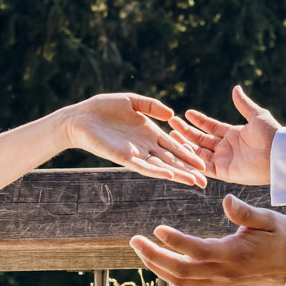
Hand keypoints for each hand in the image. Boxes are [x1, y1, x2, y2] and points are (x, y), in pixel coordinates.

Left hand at [67, 93, 206, 187]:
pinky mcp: (124, 157)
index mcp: (150, 133)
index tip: (205, 164)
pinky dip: (157, 171)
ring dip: (178, 175)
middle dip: (189, 171)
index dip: (189, 155)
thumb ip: (152, 106)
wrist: (80, 117)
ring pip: (161, 167)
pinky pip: (143, 166)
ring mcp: (136, 153)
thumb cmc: (103, 109)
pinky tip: (170, 175)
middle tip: (205, 183)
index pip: (174, 147)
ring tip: (194, 182)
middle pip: (172, 161)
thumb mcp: (132, 102)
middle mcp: (145, 146)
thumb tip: (171, 115)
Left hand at [131, 193, 285, 285]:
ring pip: (181, 282)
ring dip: (158, 268)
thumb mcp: (268, 220)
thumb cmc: (282, 237)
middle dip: (153, 257)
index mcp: (234, 254)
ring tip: (141, 251)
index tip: (157, 229)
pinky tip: (160, 265)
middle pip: (180, 271)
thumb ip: (245, 212)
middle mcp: (224, 273)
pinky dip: (171, 277)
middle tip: (134, 241)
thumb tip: (226, 199)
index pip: (197, 250)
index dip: (175, 242)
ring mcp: (221, 284)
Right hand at [173, 84, 281, 186]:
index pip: (211, 127)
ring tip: (172, 134)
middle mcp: (227, 147)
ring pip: (200, 152)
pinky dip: (193, 160)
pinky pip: (205, 167)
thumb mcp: (257, 116)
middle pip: (202, 139)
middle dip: (187, 131)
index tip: (186, 113)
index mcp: (233, 134)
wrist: (278, 154)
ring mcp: (225, 160)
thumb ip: (243, 104)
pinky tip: (180, 150)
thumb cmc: (271, 134)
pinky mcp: (224, 172)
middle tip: (172, 123)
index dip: (199, 120)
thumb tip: (235, 89)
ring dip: (186, 144)